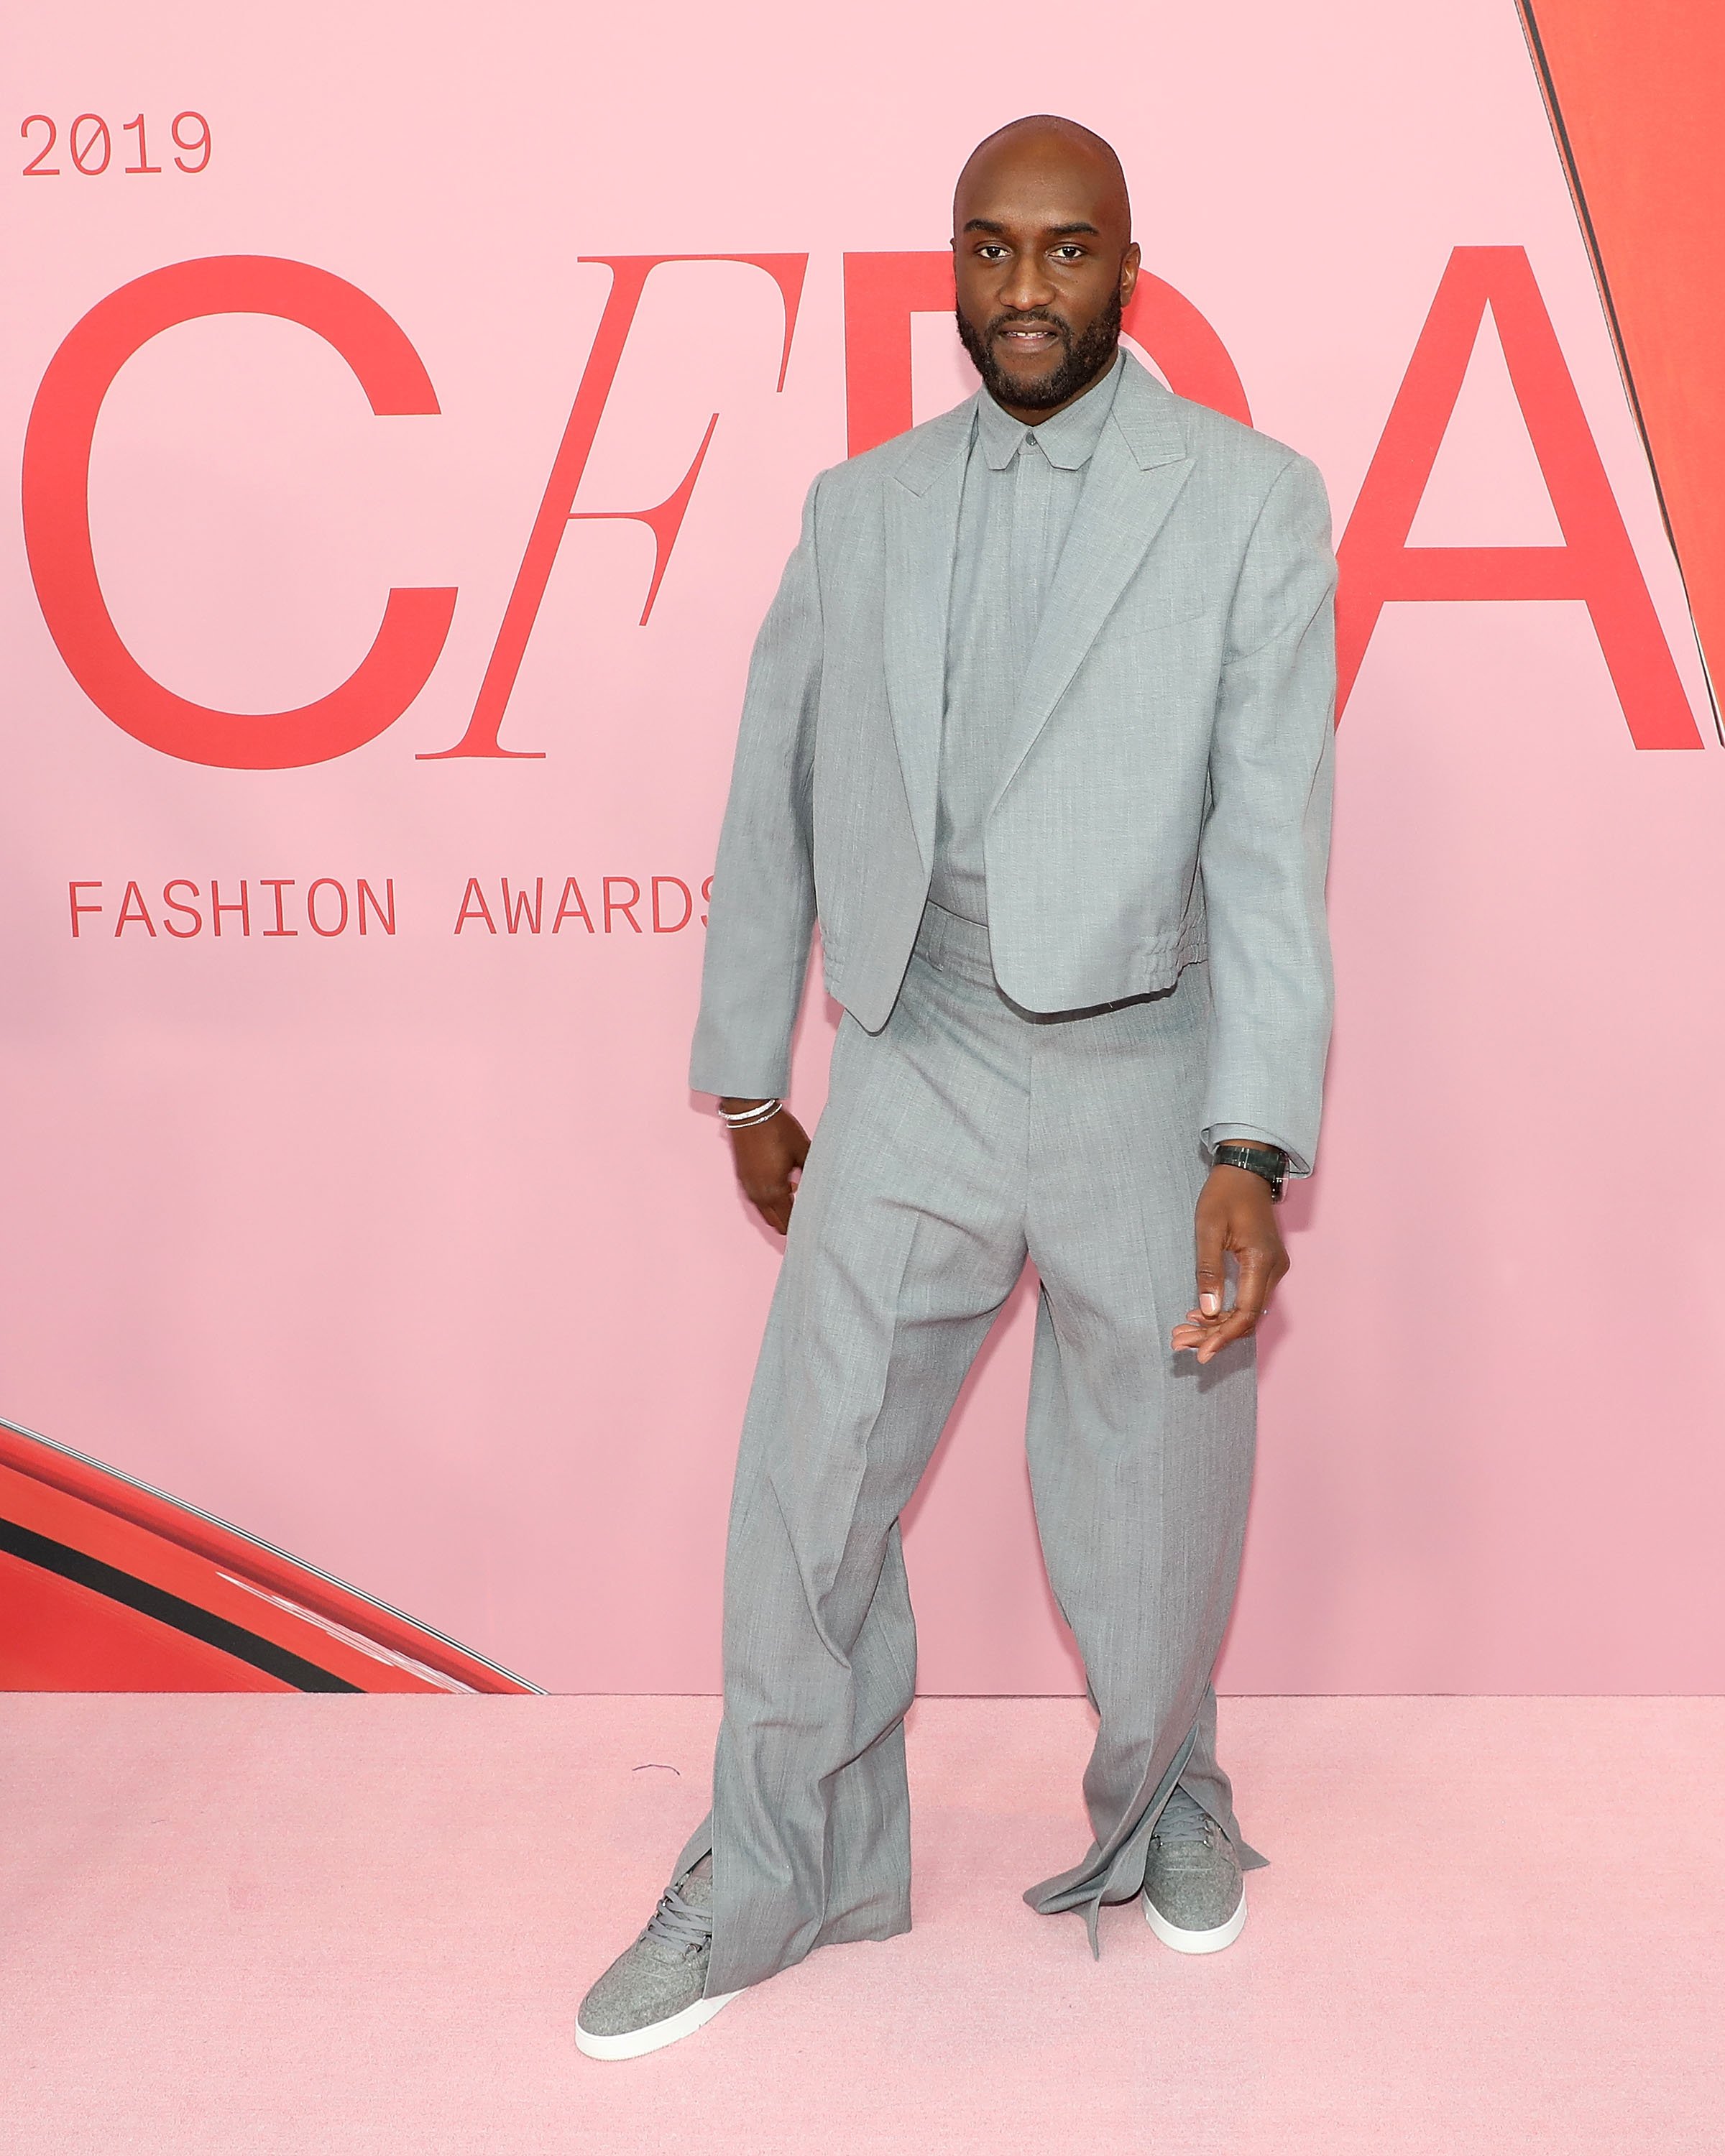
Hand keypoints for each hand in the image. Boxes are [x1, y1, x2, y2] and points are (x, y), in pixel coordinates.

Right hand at [720, 1101, 810, 1234]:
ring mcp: (748, 1187)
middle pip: (775, 1223)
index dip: (803, 1225)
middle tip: (807, 1211)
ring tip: (796, 1194)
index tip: (814, 1223)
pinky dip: (769, 1199)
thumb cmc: (778, 1129)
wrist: (750, 1111)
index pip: (788, 1222)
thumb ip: (813, 1173)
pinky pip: (757, 1199)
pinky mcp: (743, 1178)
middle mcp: (757, 1195)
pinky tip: (783, 1183)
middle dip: (790, 1221)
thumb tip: (821, 1186)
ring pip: (765, 1212)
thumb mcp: (804, 1151)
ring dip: (779, 1209)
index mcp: (774, 1192)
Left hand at [1172, 1166, 1288, 1363]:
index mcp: (1261, 1260)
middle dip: (1215, 1334)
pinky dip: (1226, 1310)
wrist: (1245, 1171)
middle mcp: (1274, 1269)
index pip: (1246, 1313)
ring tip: (1184, 1332)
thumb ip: (1208, 1271)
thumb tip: (1208, 1311)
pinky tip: (1201, 1315)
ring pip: (1248, 1310)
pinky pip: (1249, 1297)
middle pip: (1247, 1317)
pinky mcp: (1266, 1265)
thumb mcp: (1208, 1229)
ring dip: (1218, 1325)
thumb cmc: (1224, 1194)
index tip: (1201, 1353)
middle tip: (1180, 1342)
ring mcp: (1273, 1268)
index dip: (1223, 1336)